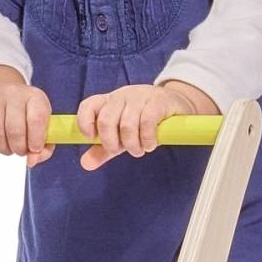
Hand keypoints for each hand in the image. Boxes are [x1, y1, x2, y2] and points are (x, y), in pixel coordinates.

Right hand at [0, 70, 55, 164]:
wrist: (0, 91)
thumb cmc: (24, 115)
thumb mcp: (40, 126)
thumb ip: (43, 148)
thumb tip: (31, 161)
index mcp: (35, 97)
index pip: (37, 119)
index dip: (36, 139)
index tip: (33, 150)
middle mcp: (14, 92)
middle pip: (15, 129)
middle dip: (18, 148)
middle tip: (18, 151)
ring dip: (2, 148)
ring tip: (6, 148)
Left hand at [74, 82, 205, 170]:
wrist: (176, 105)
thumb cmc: (143, 122)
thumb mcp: (121, 136)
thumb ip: (102, 150)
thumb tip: (85, 164)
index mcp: (108, 102)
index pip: (88, 106)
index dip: (85, 123)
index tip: (91, 138)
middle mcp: (121, 96)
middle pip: (106, 120)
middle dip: (111, 142)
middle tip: (121, 150)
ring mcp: (139, 96)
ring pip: (127, 124)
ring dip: (132, 144)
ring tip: (139, 150)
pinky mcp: (157, 101)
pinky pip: (147, 121)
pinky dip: (147, 139)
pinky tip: (150, 144)